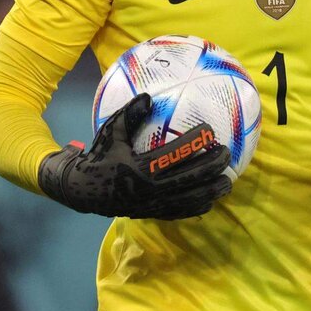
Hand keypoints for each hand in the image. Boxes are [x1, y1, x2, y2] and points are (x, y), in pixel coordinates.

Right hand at [38, 93, 231, 219]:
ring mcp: (153, 204)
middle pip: (190, 178)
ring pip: (189, 200)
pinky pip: (179, 212)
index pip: (175, 154)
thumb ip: (129, 114)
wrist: (82, 190)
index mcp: (140, 168)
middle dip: (212, 166)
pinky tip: (210, 200)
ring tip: (228, 181)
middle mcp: (150, 189)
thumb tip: (148, 96)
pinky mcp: (152, 213)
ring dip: (211, 191)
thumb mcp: (110, 132)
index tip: (210, 131)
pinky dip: (197, 207)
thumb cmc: (99, 156)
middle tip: (227, 154)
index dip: (195, 143)